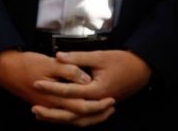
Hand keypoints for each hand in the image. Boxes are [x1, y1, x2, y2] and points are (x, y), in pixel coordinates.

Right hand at [0, 49, 113, 125]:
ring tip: (102, 110)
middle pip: (78, 118)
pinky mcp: (44, 104)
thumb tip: (86, 80)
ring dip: (87, 117)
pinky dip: (75, 115)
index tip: (111, 99)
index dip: (98, 105)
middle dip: (97, 114)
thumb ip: (71, 71)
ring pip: (70, 119)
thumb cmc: (27, 64)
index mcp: (54, 97)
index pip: (81, 108)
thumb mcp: (51, 63)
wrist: (6, 68)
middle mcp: (51, 106)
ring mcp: (46, 107)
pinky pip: (62, 115)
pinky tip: (83, 110)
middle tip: (111, 107)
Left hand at [31, 50, 149, 123]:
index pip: (69, 92)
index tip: (36, 83)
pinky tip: (61, 116)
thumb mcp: (101, 56)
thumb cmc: (125, 61)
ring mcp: (101, 107)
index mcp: (97, 90)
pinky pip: (84, 119)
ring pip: (77, 121)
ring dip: (59, 119)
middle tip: (34, 107)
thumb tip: (58, 56)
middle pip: (71, 114)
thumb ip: (78, 58)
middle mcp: (98, 102)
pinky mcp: (101, 108)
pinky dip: (71, 119)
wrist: (144, 69)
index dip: (51, 87)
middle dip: (51, 113)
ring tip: (42, 115)